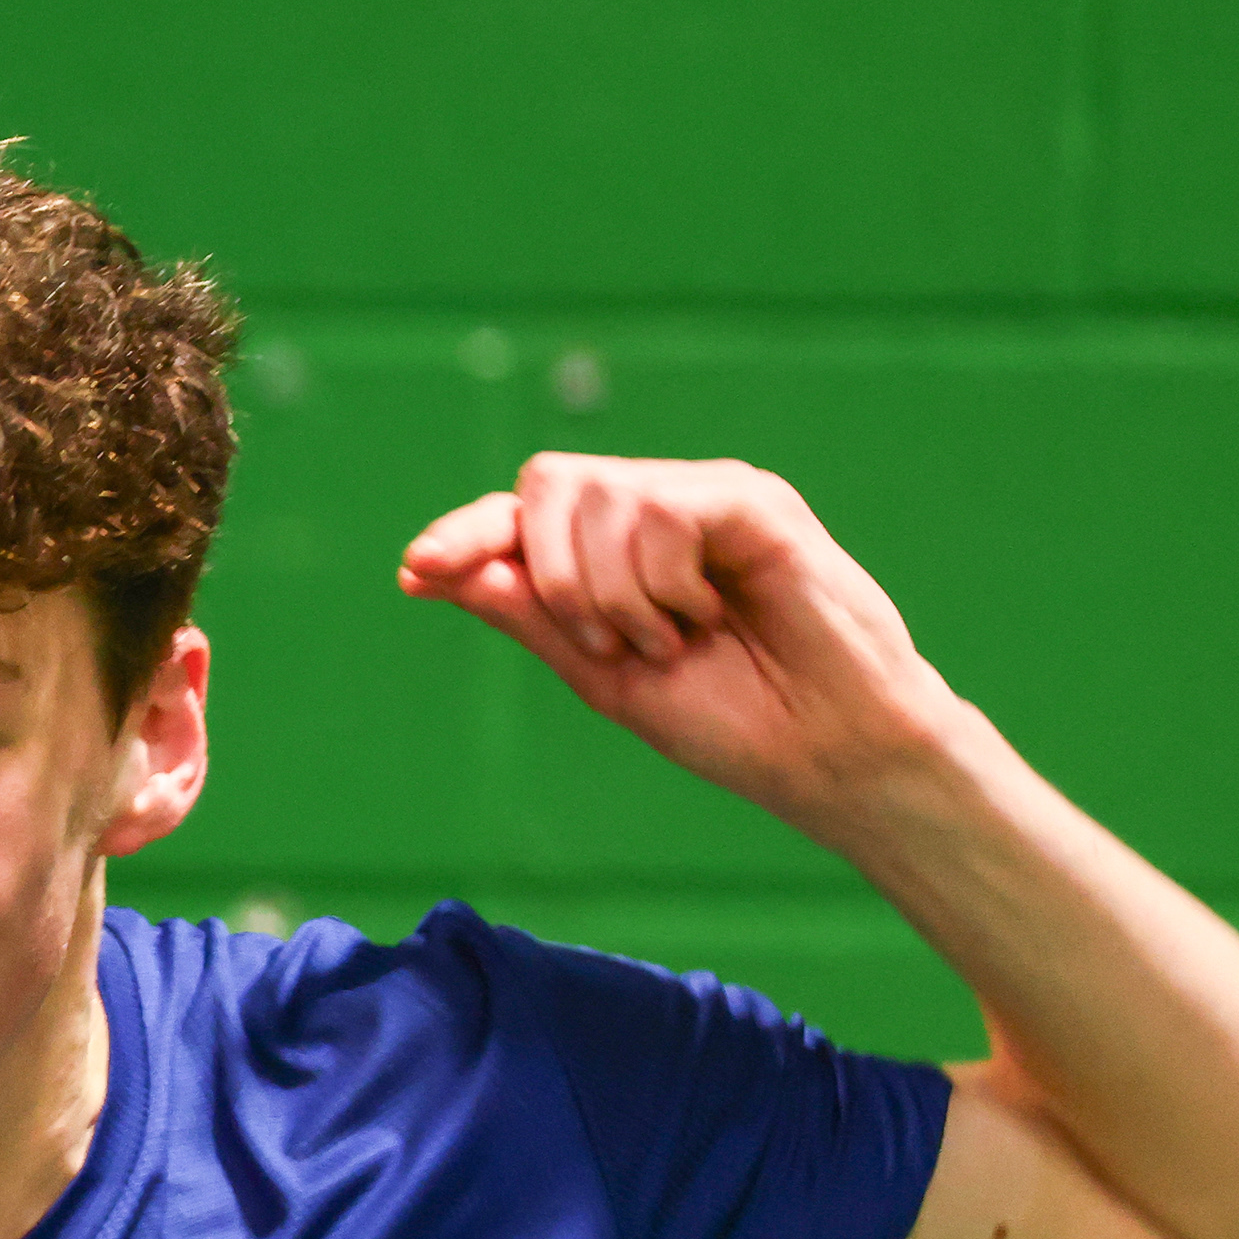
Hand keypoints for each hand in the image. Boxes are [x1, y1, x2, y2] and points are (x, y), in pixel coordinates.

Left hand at [397, 454, 968, 828]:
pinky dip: (659, 579)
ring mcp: (703, 498)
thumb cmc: (729, 719)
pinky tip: (703, 614)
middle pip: (544, 486)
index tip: (415, 572)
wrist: (823, 752)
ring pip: (598, 497)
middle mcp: (655, 511)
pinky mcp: (752, 501)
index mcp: (614, 553)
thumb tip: (444, 571)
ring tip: (669, 639)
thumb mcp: (603, 676)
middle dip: (550, 578)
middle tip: (604, 645)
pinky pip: (661, 509)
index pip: (520, 516)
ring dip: (611, 592)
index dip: (464, 535)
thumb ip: (530, 619)